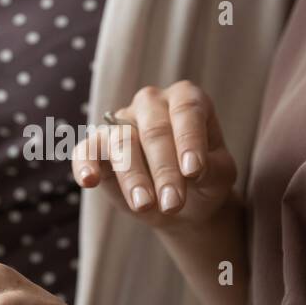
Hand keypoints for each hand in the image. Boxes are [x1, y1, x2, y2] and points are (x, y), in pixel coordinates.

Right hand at [70, 81, 237, 229]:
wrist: (182, 203)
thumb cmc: (204, 180)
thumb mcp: (219, 175)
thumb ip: (211, 168)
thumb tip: (190, 170)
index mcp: (186, 99)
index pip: (186, 111)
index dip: (189, 140)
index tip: (193, 172)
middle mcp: (152, 103)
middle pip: (154, 130)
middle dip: (164, 170)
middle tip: (172, 204)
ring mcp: (121, 121)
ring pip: (121, 141)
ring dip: (132, 175)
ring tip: (144, 205)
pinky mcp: (97, 146)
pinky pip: (86, 149)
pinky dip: (85, 164)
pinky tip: (89, 180)